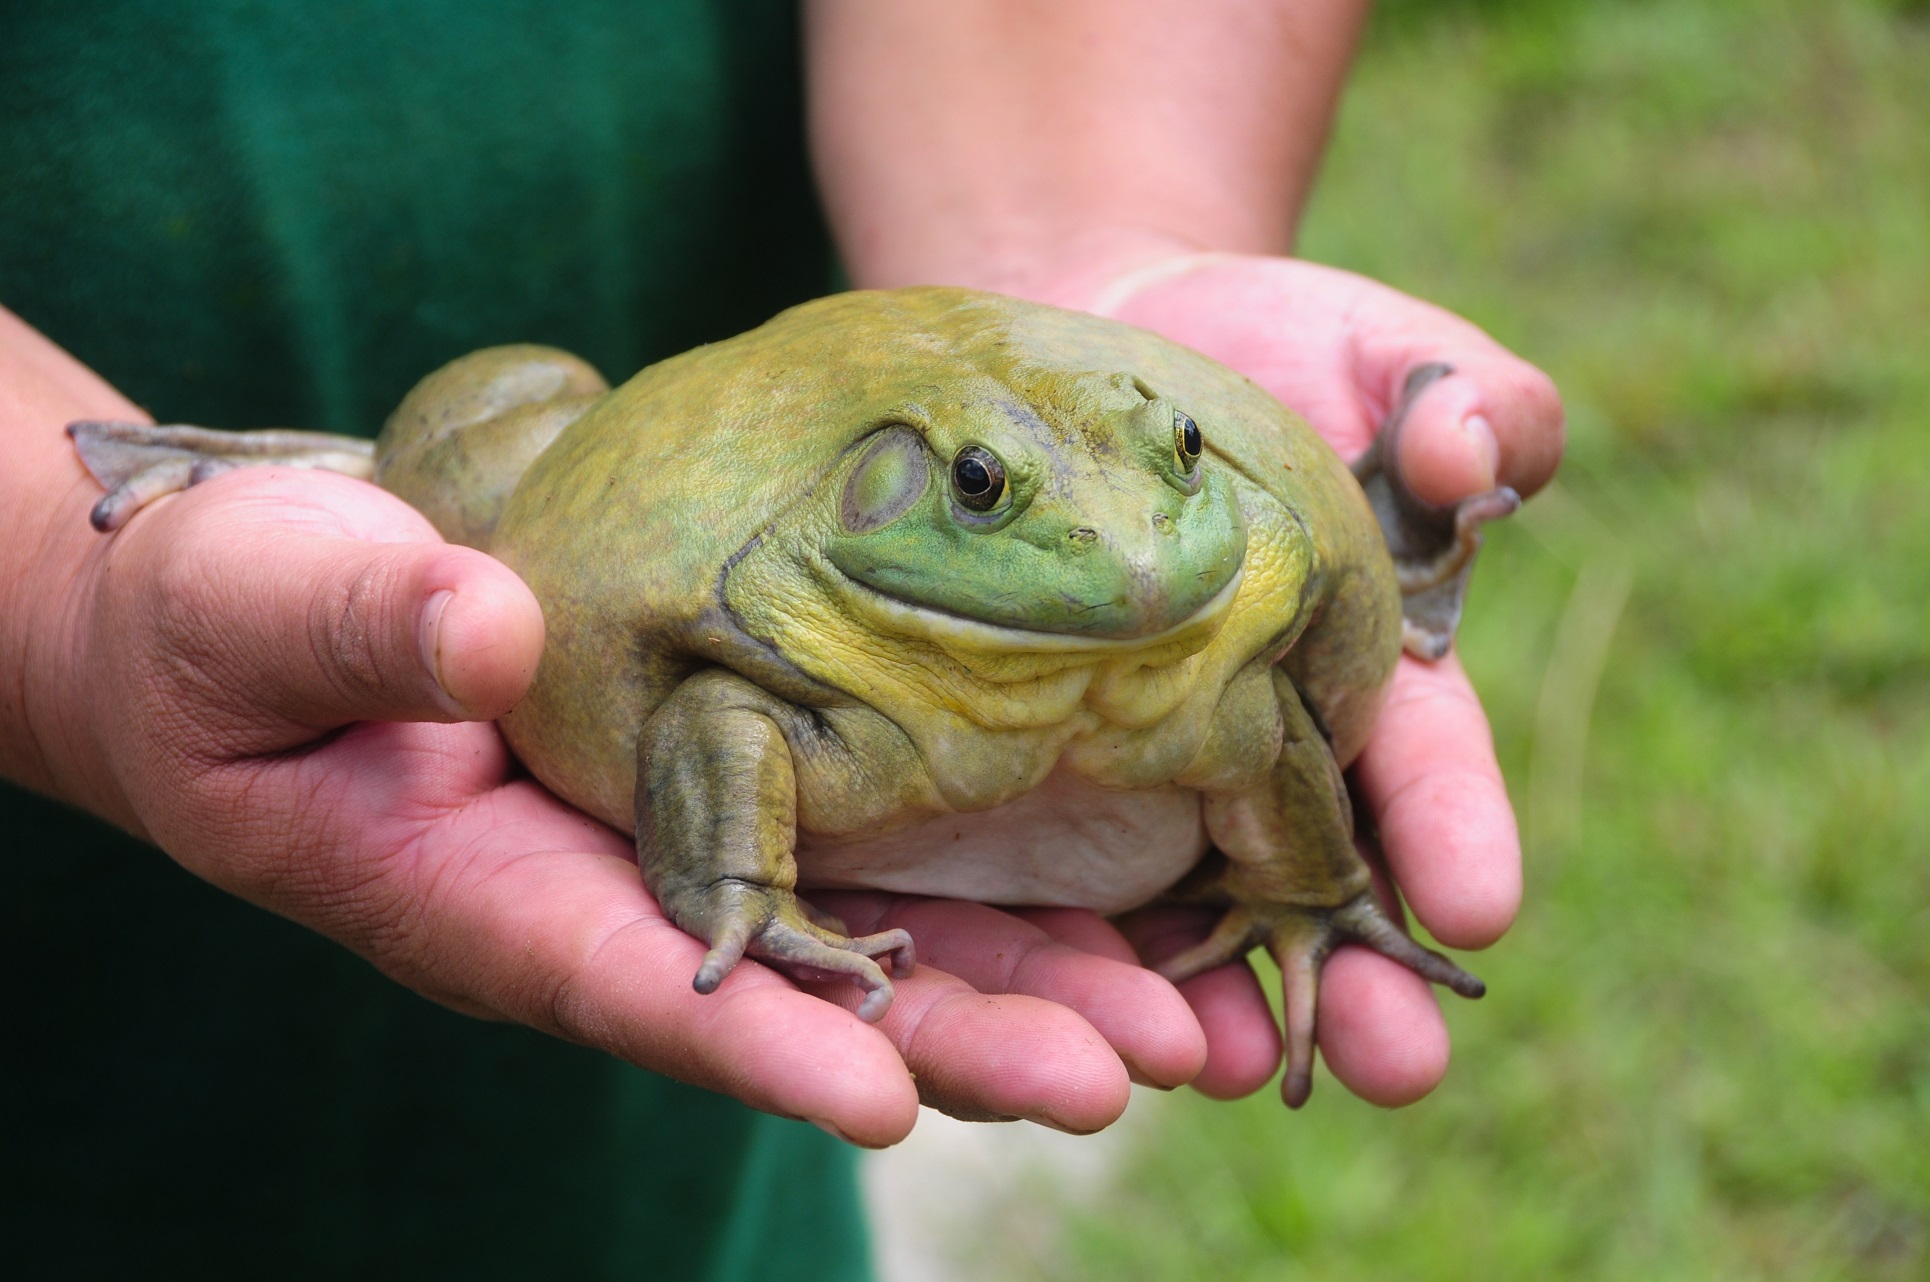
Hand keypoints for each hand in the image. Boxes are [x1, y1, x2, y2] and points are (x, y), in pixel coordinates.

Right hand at [48, 468, 1206, 1146]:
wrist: (263, 629)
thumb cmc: (233, 625)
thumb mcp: (265, 608)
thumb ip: (359, 623)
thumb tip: (482, 630)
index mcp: (486, 897)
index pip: (637, 981)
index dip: (759, 1042)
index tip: (885, 1096)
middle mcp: (611, 903)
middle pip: (805, 994)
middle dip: (965, 1038)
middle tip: (1133, 1069)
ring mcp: (682, 859)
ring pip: (872, 941)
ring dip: (1025, 985)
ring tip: (1185, 1021)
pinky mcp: (732, 798)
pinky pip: (875, 855)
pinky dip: (995, 888)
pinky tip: (1128, 903)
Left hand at [1067, 251, 1563, 1106]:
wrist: (1089, 342)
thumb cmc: (1259, 346)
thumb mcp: (1372, 347)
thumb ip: (1461, 397)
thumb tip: (1477, 456)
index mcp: (1376, 662)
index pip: (1427, 757)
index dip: (1456, 828)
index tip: (1480, 907)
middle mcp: (1272, 744)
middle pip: (1322, 879)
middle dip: (1362, 976)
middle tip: (1396, 1067)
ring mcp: (1157, 770)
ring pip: (1194, 908)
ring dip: (1214, 994)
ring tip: (1220, 1068)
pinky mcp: (1047, 771)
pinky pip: (1060, 873)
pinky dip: (1074, 943)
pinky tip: (1069, 1009)